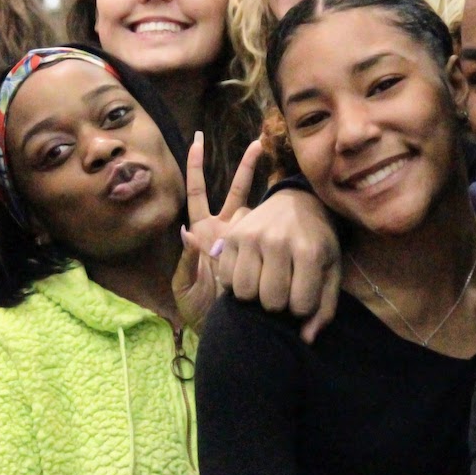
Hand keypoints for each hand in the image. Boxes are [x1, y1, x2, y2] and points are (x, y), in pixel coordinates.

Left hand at [174, 133, 262, 329]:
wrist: (228, 334)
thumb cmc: (198, 312)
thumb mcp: (184, 287)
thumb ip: (186, 261)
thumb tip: (186, 231)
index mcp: (204, 234)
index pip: (199, 194)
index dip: (197, 167)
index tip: (198, 140)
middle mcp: (227, 233)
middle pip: (236, 192)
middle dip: (246, 167)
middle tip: (257, 143)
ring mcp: (248, 243)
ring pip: (256, 212)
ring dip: (261, 202)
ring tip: (279, 181)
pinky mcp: (264, 257)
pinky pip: (269, 236)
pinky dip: (276, 225)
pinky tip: (290, 211)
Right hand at [212, 182, 340, 341]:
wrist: (296, 201)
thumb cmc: (318, 241)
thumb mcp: (331, 270)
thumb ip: (324, 307)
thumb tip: (306, 339)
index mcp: (308, 251)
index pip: (299, 306)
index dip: (302, 308)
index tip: (304, 293)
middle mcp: (278, 241)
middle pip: (270, 301)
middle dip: (278, 303)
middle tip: (283, 288)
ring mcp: (251, 237)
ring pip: (244, 292)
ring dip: (255, 295)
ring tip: (265, 282)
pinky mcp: (232, 235)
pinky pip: (226, 279)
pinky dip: (237, 284)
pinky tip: (250, 273)